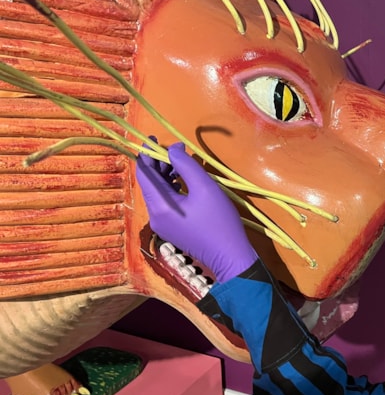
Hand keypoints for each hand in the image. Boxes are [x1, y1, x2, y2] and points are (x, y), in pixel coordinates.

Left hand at [135, 142, 257, 281]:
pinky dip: (171, 187)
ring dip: (166, 174)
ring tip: (182, 162)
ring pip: (158, 192)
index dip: (147, 154)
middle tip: (176, 149)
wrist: (230, 256)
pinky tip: (184, 180)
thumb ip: (186, 165)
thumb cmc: (219, 221)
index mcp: (159, 205)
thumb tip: (173, 150)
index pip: (144, 174)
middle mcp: (155, 215)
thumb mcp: (205, 187)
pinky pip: (165, 202)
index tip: (155, 138)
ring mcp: (163, 224)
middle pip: (150, 183)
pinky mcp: (172, 228)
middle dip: (159, 163)